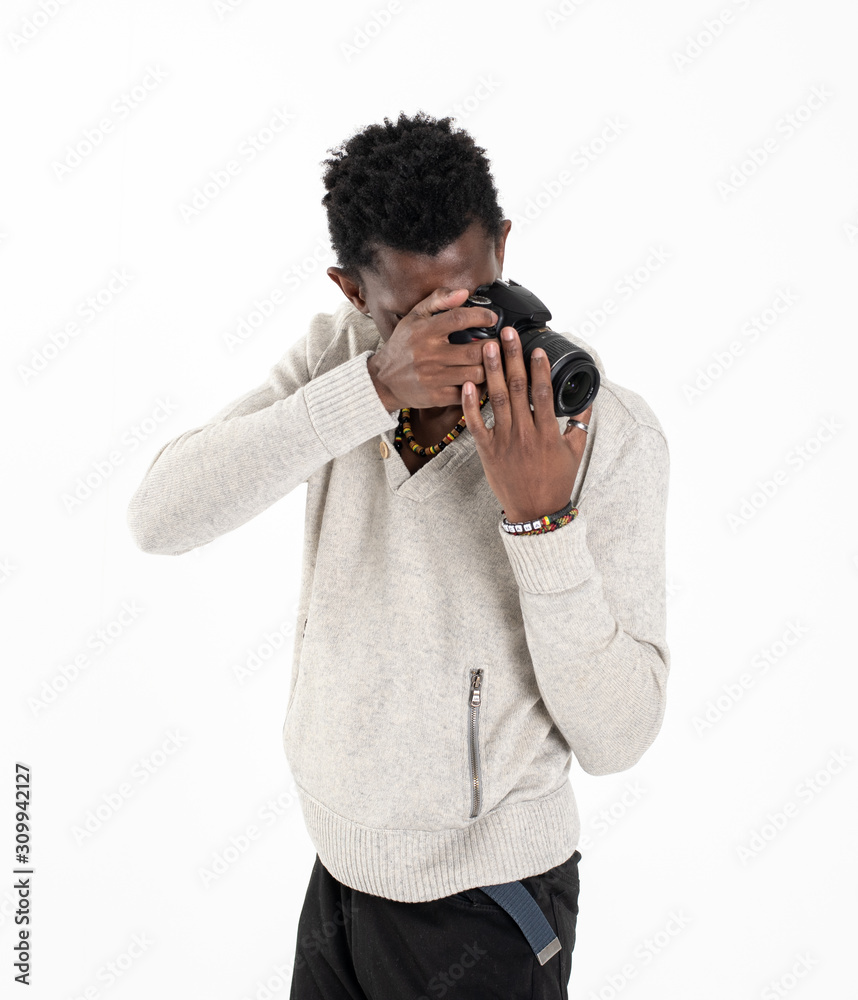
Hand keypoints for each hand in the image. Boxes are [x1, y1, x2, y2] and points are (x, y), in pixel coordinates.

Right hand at [368, 287, 495, 410]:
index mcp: (424, 332)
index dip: (481, 317)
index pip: (459, 320)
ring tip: (488, 362)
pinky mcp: (437, 397)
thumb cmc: (402, 346)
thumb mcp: (414, 317)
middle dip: (492, 347)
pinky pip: (468, 393)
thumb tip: (464, 293)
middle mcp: (429, 355)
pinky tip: (476, 379)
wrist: (383, 380)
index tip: (492, 319)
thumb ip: (438, 300)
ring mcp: (433, 378)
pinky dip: (477, 386)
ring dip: (487, 368)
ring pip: (476, 374)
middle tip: (497, 344)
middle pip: (475, 352)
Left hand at [462, 326, 591, 522]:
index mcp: (547, 432)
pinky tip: (467, 383)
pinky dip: (470, 404)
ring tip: (487, 347)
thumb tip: (587, 400)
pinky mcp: (487, 450)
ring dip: (491, 370)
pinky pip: (476, 423)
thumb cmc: (555, 481)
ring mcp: (504, 441)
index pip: (542, 392)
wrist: (535, 511)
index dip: (539, 367)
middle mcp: (524, 433)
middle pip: (518, 387)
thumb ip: (580, 423)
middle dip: (512, 357)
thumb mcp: (575, 451)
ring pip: (497, 399)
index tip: (536, 347)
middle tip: (506, 334)